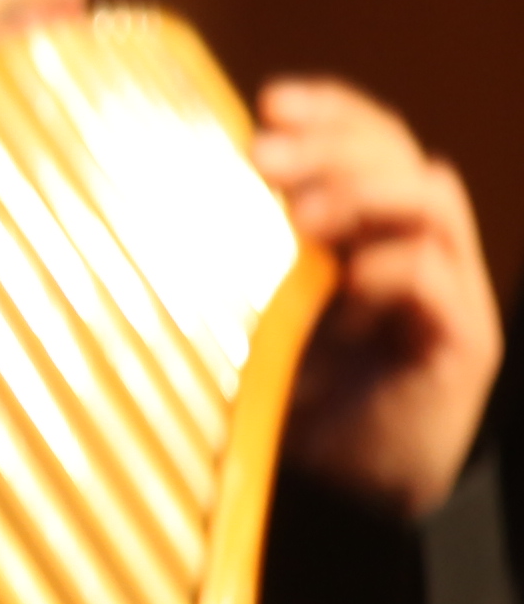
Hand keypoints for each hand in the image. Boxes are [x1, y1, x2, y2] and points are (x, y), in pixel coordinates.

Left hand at [258, 80, 497, 523]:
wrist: (331, 500)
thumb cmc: (274, 400)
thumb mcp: (240, 308)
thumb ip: (226, 249)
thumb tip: (144, 180)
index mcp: (361, 229)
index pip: (367, 137)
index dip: (328, 108)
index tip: (265, 102)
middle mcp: (409, 248)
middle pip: (400, 152)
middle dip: (335, 140)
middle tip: (266, 156)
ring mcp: (442, 292)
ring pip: (433, 199)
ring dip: (365, 191)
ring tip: (304, 219)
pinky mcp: (459, 343)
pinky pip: (437, 276)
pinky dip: (391, 266)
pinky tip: (344, 284)